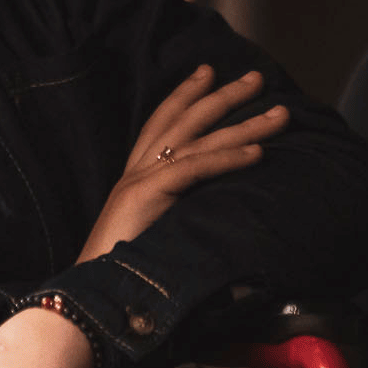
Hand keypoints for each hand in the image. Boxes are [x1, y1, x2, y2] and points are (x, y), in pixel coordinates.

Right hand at [78, 66, 288, 261]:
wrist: (89, 294)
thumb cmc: (119, 274)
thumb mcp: (152, 233)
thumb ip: (172, 214)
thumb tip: (208, 212)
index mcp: (135, 176)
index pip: (162, 122)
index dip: (185, 95)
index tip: (209, 73)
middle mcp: (137, 170)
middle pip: (185, 120)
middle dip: (223, 95)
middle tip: (256, 77)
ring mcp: (141, 179)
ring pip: (200, 140)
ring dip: (244, 124)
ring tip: (279, 114)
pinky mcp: (148, 194)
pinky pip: (196, 168)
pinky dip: (228, 157)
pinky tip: (257, 151)